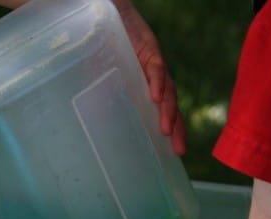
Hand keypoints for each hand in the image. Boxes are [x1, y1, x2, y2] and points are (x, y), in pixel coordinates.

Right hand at [113, 0, 185, 154]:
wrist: (105, 11)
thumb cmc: (100, 44)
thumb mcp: (98, 75)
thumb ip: (99, 95)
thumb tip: (92, 122)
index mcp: (144, 83)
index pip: (161, 110)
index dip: (169, 129)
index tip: (172, 152)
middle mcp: (154, 75)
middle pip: (170, 104)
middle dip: (176, 128)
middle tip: (178, 150)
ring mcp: (153, 61)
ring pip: (167, 89)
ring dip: (168, 110)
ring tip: (166, 130)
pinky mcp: (150, 46)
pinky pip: (156, 67)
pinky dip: (156, 82)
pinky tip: (156, 99)